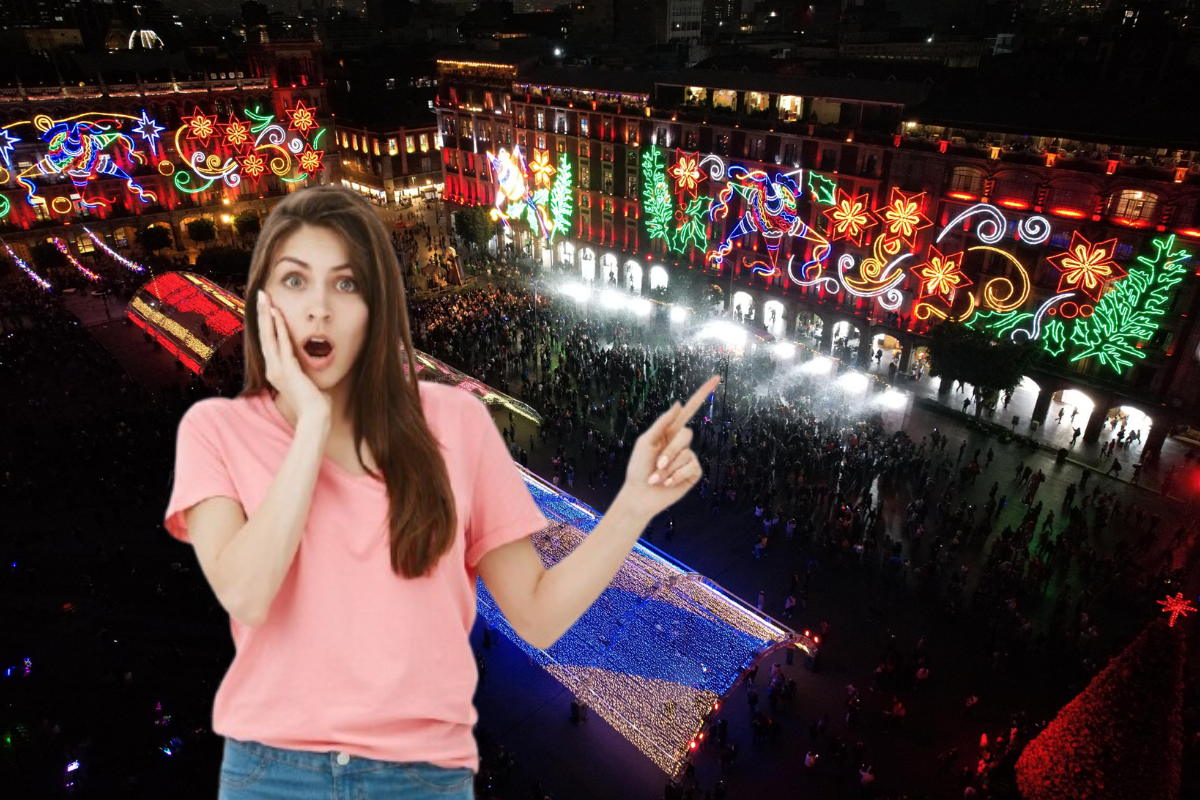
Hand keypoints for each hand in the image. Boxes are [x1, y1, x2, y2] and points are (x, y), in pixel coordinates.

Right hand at [256, 290, 331, 424]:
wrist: (316, 417)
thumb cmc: (315, 401)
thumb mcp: (307, 381)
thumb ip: (305, 371)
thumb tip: (312, 364)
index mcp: (276, 371)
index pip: (268, 341)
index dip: (266, 323)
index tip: (266, 307)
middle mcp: (273, 369)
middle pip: (264, 335)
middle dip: (262, 314)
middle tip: (260, 294)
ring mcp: (278, 369)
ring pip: (269, 336)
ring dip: (267, 316)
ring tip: (264, 298)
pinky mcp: (287, 370)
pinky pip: (282, 344)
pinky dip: (280, 328)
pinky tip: (278, 314)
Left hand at [618, 375, 720, 521]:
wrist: (640, 495)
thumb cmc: (638, 468)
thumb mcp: (646, 442)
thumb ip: (662, 423)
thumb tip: (678, 403)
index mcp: (669, 431)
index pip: (690, 410)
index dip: (703, 394)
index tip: (717, 378)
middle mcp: (681, 443)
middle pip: (686, 434)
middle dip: (669, 451)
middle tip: (656, 464)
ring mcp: (689, 458)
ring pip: (687, 453)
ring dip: (668, 468)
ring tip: (657, 478)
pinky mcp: (693, 473)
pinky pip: (691, 467)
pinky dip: (676, 476)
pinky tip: (667, 483)